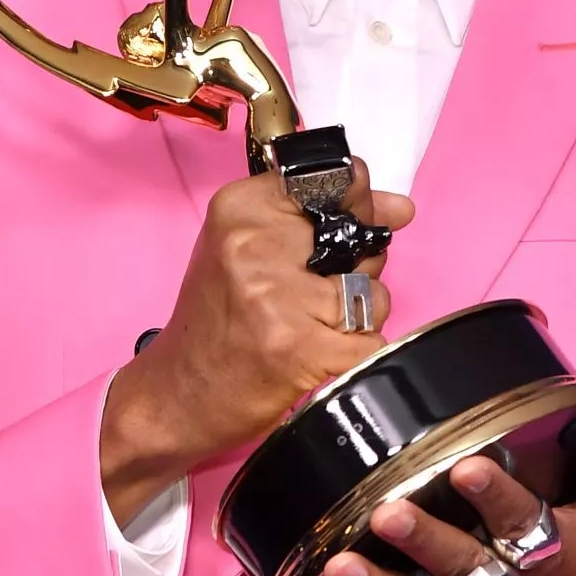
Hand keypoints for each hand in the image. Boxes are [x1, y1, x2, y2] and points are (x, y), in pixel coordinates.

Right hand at [100, 160, 413, 520]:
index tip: (351, 226)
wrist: (175, 395)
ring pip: (373, 293)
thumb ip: (322, 220)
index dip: (359, 205)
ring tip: (313, 330)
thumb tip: (400, 208)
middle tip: (310, 297)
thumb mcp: (250, 248)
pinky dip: (356, 355)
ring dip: (358, 318)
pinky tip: (319, 358)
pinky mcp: (297, 348)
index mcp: (242, 208)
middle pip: (362, 239)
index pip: (338, 180)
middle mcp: (254, 245)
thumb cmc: (216, 321)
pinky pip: (369, 341)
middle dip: (357, 268)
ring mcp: (276, 296)